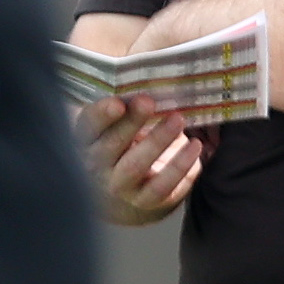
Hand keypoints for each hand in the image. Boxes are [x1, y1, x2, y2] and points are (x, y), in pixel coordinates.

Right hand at [74, 93, 204, 225]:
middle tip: (149, 102)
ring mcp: (119, 186)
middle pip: (110, 145)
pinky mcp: (144, 200)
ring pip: (135, 166)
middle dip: (131, 123)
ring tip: (178, 119)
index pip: (87, 127)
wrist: (128, 192)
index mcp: (87, 141)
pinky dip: (180, 166)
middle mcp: (96, 166)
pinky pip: (162, 186)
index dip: (100, 115)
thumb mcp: (119, 124)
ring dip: (157, 141)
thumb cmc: (126, 145)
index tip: (117, 103)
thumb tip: (149, 82)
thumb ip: (126, 107)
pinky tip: (195, 146)